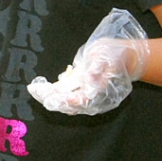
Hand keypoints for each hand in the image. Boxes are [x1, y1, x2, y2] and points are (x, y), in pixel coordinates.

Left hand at [28, 8, 149, 115]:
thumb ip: (98, 69)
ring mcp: (89, 98)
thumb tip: (90, 84)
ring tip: (35, 89)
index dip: (59, 98)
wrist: (127, 58)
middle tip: (34, 89)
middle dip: (49, 98)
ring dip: (50, 97)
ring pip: (66, 104)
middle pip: (68, 105)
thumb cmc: (116, 55)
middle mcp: (94, 100)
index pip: (77, 101)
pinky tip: (44, 88)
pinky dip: (55, 94)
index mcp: (100, 92)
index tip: (44, 92)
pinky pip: (67, 98)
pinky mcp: (84, 93)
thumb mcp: (107, 56)